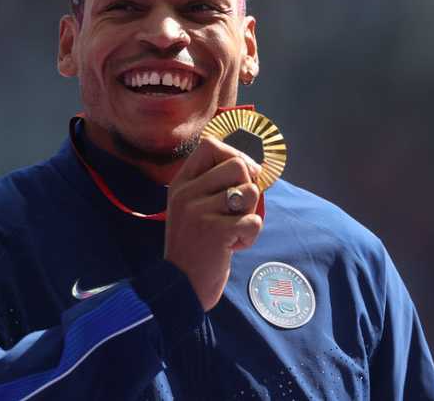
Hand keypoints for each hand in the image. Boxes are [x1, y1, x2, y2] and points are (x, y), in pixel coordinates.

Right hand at [164, 136, 263, 310]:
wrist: (180, 287)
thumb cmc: (193, 247)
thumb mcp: (190, 209)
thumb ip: (212, 185)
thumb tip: (253, 167)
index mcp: (180, 184)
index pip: (210, 145)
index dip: (234, 155)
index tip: (243, 175)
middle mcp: (187, 193)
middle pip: (237, 165)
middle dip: (248, 186)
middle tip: (238, 211)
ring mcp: (199, 212)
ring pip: (249, 192)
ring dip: (250, 213)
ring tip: (234, 229)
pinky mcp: (216, 232)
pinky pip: (253, 221)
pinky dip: (250, 236)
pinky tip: (233, 246)